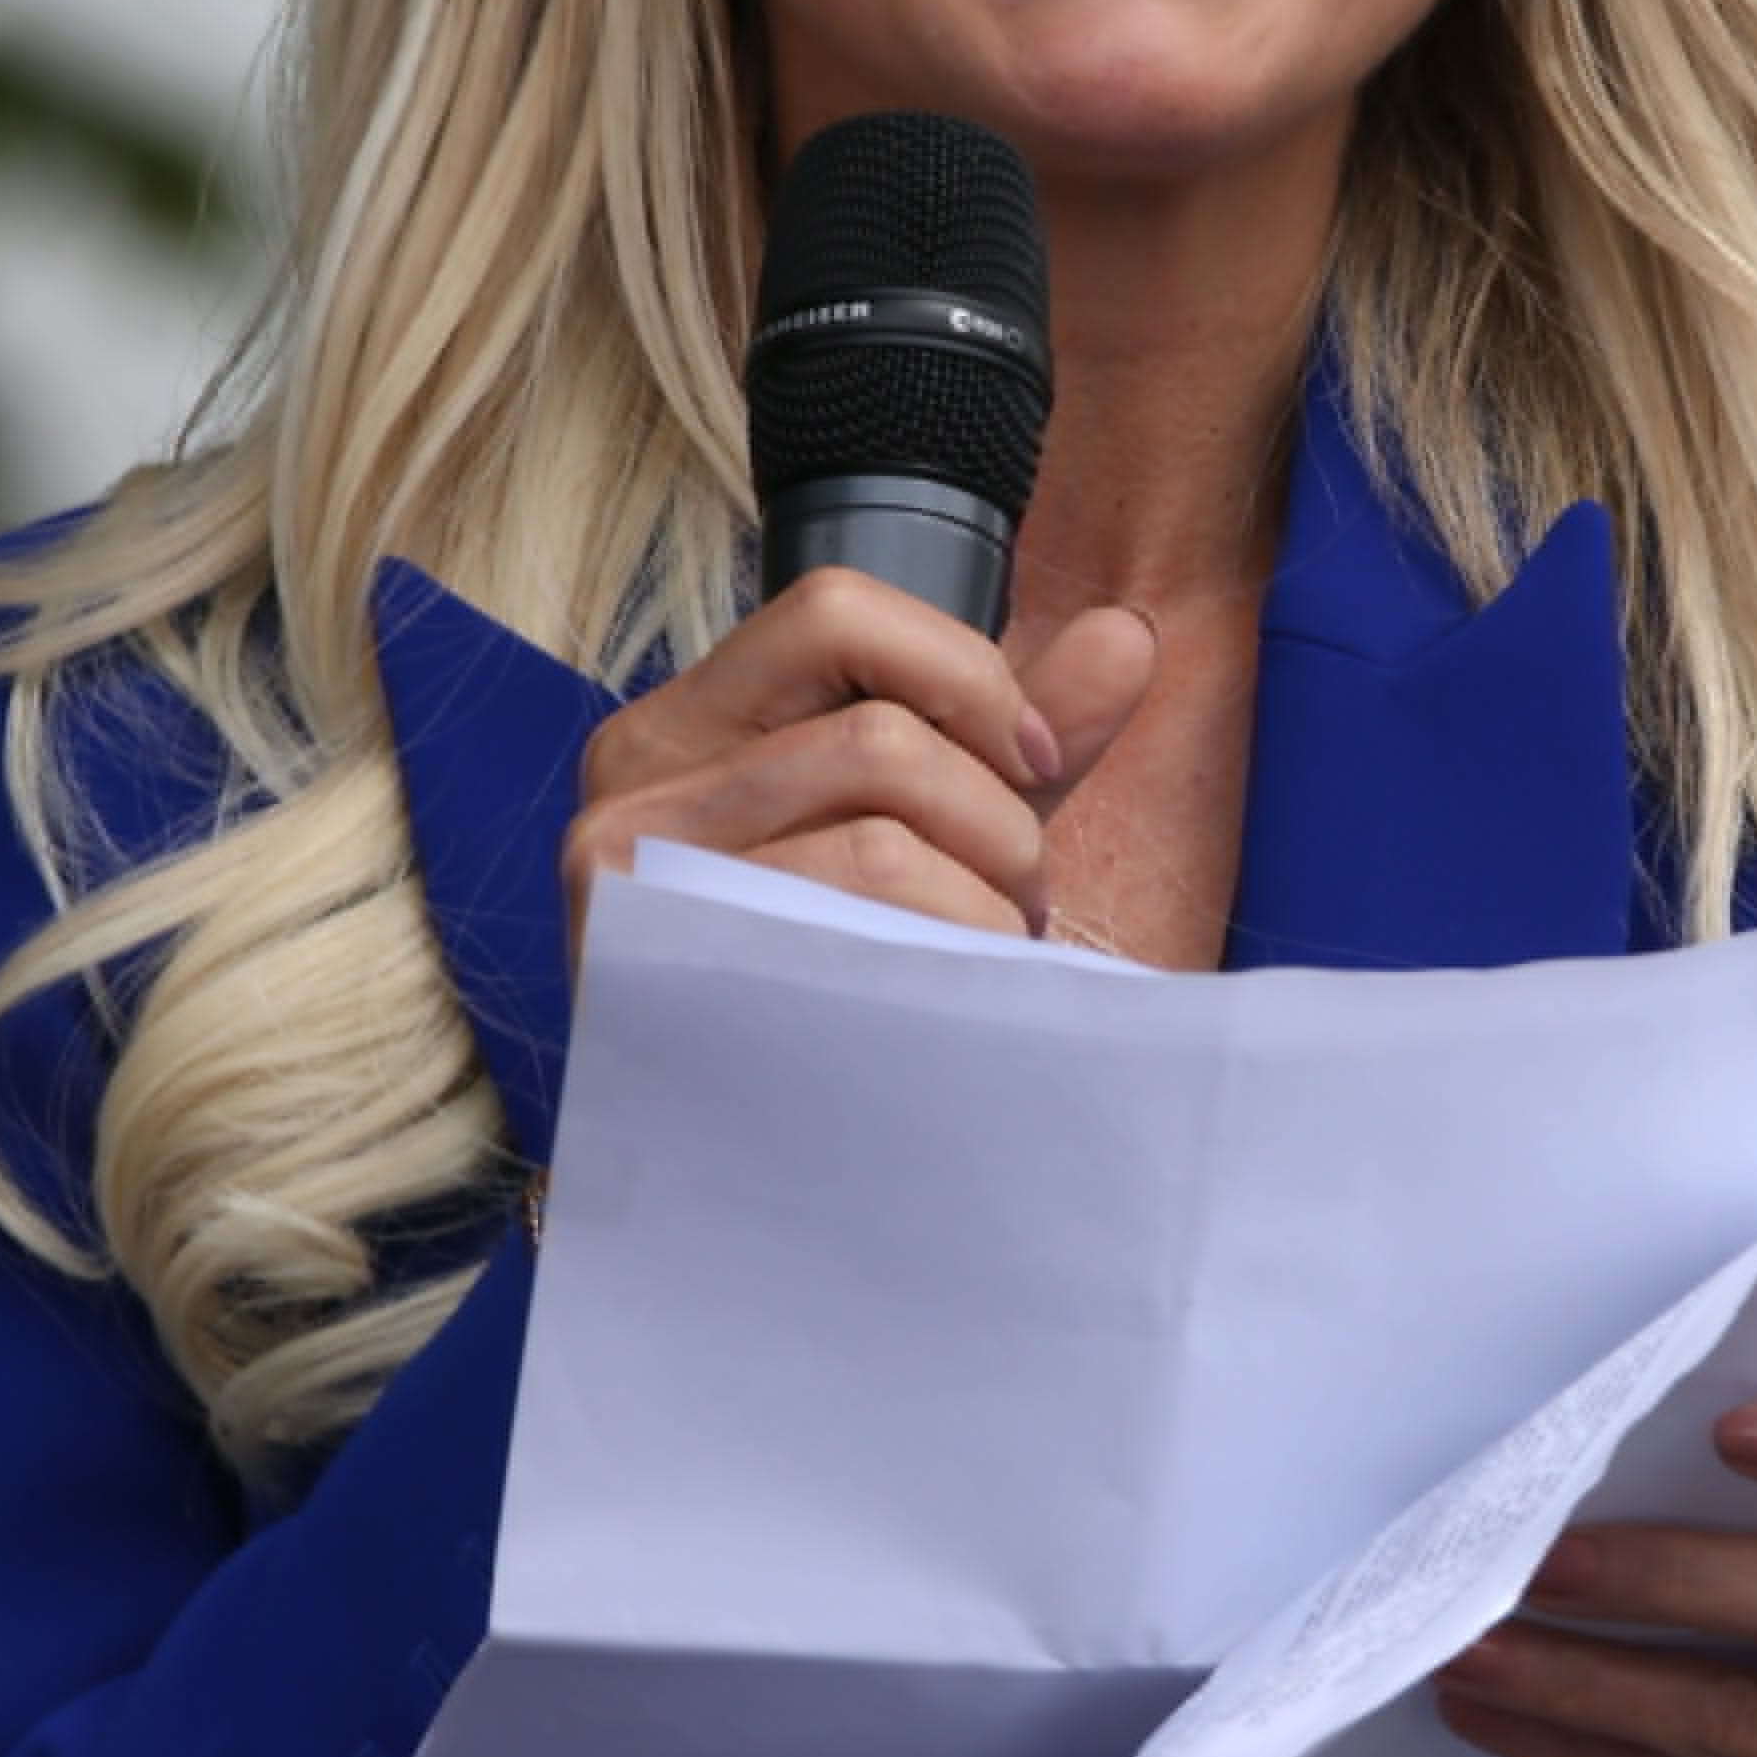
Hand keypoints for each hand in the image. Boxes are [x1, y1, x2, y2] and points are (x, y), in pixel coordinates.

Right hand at [561, 573, 1157, 960]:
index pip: (836, 611)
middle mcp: (634, 771)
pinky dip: (938, 963)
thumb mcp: (918, 828)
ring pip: (880, 844)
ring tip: (982, 960)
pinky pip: (849, 936)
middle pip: (881, 739)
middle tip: (1016, 905)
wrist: (713, 1145)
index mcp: (693, 716)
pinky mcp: (654, 967)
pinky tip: (941, 1007)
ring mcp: (626, 872)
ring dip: (981, 907)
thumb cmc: (817, 966)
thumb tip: (1130, 634)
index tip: (1032, 766)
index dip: (967, 676)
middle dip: (998, 824)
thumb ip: (1005, 740)